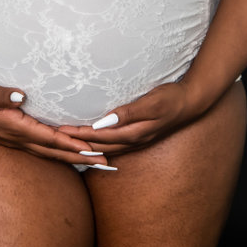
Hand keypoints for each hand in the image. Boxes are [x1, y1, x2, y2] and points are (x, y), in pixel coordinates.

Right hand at [0, 80, 112, 167]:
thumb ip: (3, 94)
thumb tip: (20, 94)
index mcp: (17, 128)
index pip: (49, 137)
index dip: (69, 142)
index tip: (89, 147)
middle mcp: (21, 139)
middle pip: (55, 151)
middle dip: (80, 157)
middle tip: (103, 161)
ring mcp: (20, 141)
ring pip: (51, 153)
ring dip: (73, 157)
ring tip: (95, 161)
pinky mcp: (19, 139)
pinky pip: (45, 149)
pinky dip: (61, 153)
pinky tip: (71, 154)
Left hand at [57, 81, 195, 155]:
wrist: (190, 102)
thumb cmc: (170, 98)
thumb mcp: (151, 102)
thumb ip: (129, 112)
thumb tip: (105, 121)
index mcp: (133, 133)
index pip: (99, 137)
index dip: (79, 135)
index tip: (60, 131)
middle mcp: (132, 141)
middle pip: (99, 146)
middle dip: (77, 143)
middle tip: (56, 137)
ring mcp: (136, 140)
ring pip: (105, 147)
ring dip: (85, 145)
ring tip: (68, 141)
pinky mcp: (137, 136)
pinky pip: (112, 144)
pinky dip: (98, 144)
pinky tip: (92, 142)